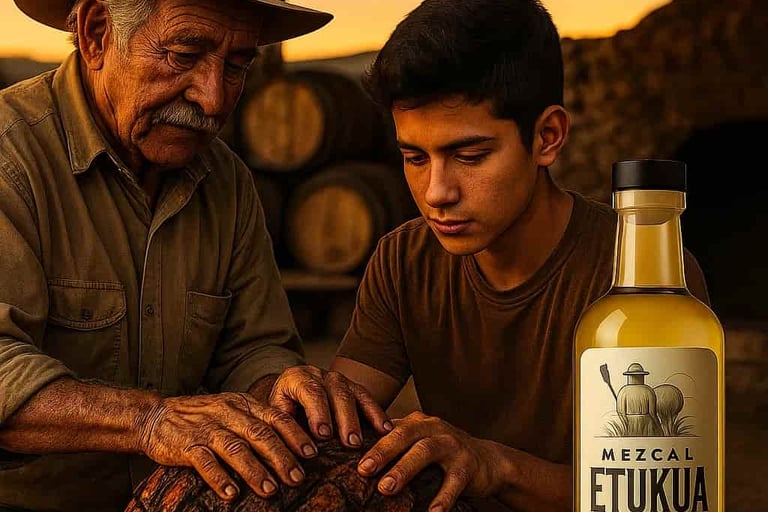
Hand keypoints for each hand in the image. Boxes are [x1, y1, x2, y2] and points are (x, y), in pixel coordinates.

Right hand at [138, 392, 317, 501]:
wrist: (155, 415)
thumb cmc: (201, 417)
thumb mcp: (231, 410)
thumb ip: (256, 423)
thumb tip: (291, 447)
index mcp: (242, 404)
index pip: (275, 417)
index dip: (295, 435)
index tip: (312, 453)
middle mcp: (228, 414)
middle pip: (260, 435)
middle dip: (281, 457)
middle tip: (297, 478)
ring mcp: (207, 429)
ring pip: (236, 449)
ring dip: (255, 471)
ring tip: (270, 491)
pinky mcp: (186, 445)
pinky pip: (205, 462)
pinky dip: (219, 478)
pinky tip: (232, 494)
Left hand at [266, 365, 392, 447]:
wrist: (288, 396)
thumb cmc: (280, 413)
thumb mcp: (274, 416)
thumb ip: (281, 427)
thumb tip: (287, 450)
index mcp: (296, 378)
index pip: (310, 391)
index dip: (318, 412)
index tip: (323, 435)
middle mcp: (319, 374)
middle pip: (336, 392)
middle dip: (344, 418)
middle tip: (349, 443)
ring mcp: (338, 379)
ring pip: (353, 394)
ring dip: (361, 418)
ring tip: (364, 441)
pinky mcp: (352, 388)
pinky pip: (367, 398)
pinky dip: (377, 414)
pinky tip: (386, 429)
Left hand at [356, 411, 504, 510]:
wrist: (490, 461)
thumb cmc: (444, 453)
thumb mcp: (420, 441)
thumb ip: (395, 443)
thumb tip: (355, 455)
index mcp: (417, 422)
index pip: (388, 427)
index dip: (368, 438)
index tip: (346, 451)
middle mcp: (434, 428)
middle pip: (404, 435)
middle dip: (382, 451)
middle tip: (363, 469)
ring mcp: (452, 445)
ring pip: (426, 452)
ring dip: (404, 469)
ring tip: (386, 488)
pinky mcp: (469, 465)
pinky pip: (454, 481)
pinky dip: (443, 497)